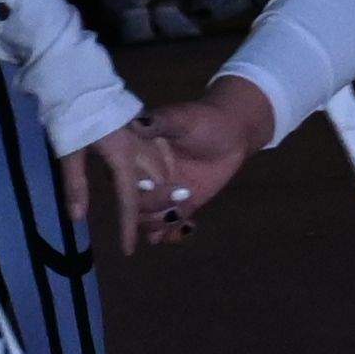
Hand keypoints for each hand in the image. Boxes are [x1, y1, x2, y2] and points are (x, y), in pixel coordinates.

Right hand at [97, 80, 273, 245]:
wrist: (231, 133)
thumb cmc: (204, 119)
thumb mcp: (181, 118)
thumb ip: (160, 122)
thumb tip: (139, 123)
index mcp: (136, 158)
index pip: (123, 182)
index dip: (133, 191)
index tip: (151, 187)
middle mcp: (143, 181)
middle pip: (135, 208)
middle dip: (152, 210)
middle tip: (180, 197)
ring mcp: (161, 196)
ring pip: (148, 223)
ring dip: (161, 225)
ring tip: (182, 214)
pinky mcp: (180, 207)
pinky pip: (168, 229)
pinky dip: (173, 234)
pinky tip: (189, 226)